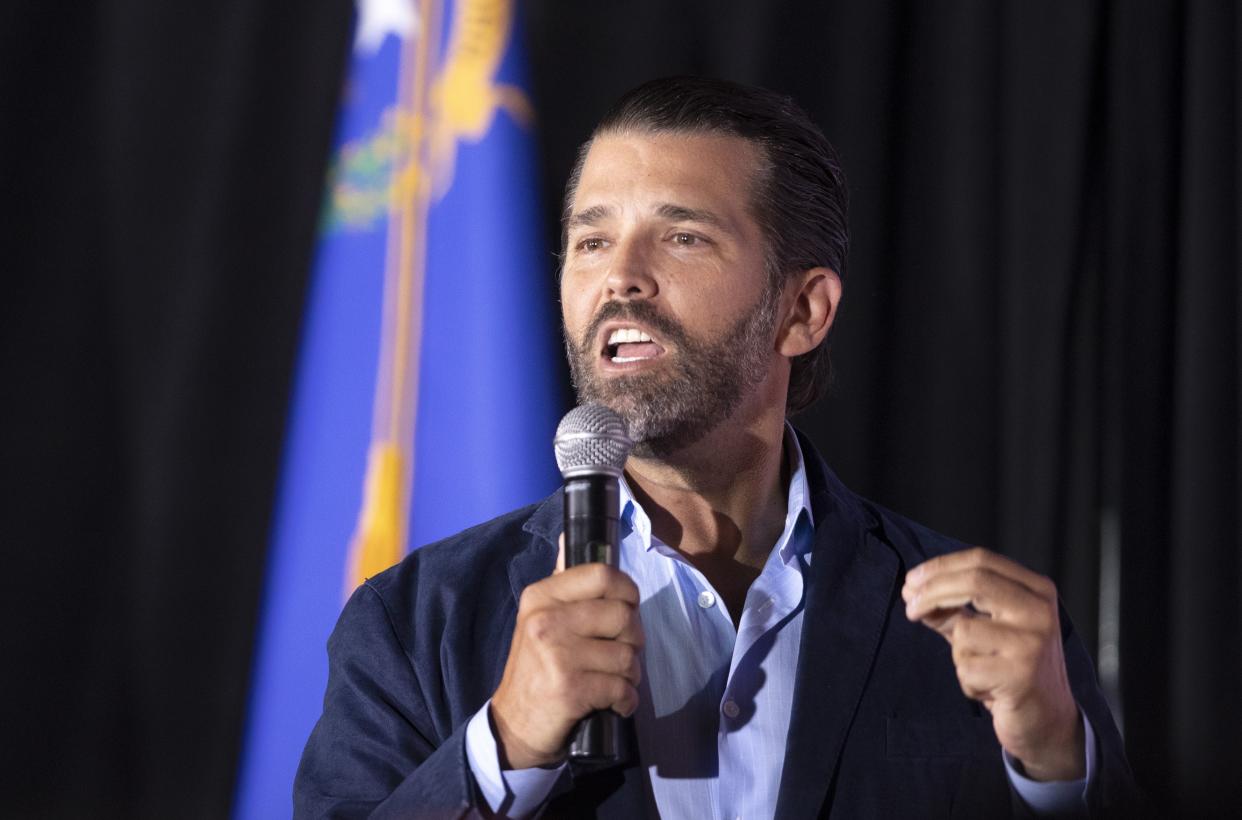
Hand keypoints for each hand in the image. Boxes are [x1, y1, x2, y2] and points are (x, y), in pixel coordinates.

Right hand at [490, 535, 643, 769]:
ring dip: (630, 675)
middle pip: (623, 615)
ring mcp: (557, 654)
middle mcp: (546, 620)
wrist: (513, 724)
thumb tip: (567, 537)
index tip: (627, 607)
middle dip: (634, 639)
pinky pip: (622, 688)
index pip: (602, 575)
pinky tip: (613, 703)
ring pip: (628, 655)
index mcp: (541, 596)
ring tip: (613, 681)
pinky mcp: (569, 689)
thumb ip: (561, 582)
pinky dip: (626, 700)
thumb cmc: (536, 669)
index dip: (627, 591)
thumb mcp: (539, 619)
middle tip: (620, 653)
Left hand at [902, 547, 1084, 780]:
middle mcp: (1040, 610)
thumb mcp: (984, 630)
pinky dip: (967, 681)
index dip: (940, 567)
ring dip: (959, 655)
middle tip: (909, 607)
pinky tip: (990, 691)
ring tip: (983, 671)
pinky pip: (966, 668)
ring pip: (964, 631)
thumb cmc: (1012, 670)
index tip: (911, 580)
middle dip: (932, 592)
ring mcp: (1033, 642)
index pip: (981, 560)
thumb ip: (952, 610)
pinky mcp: (1021, 674)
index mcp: (1036, 590)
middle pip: (973, 581)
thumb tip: (912, 594)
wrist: (1048, 721)